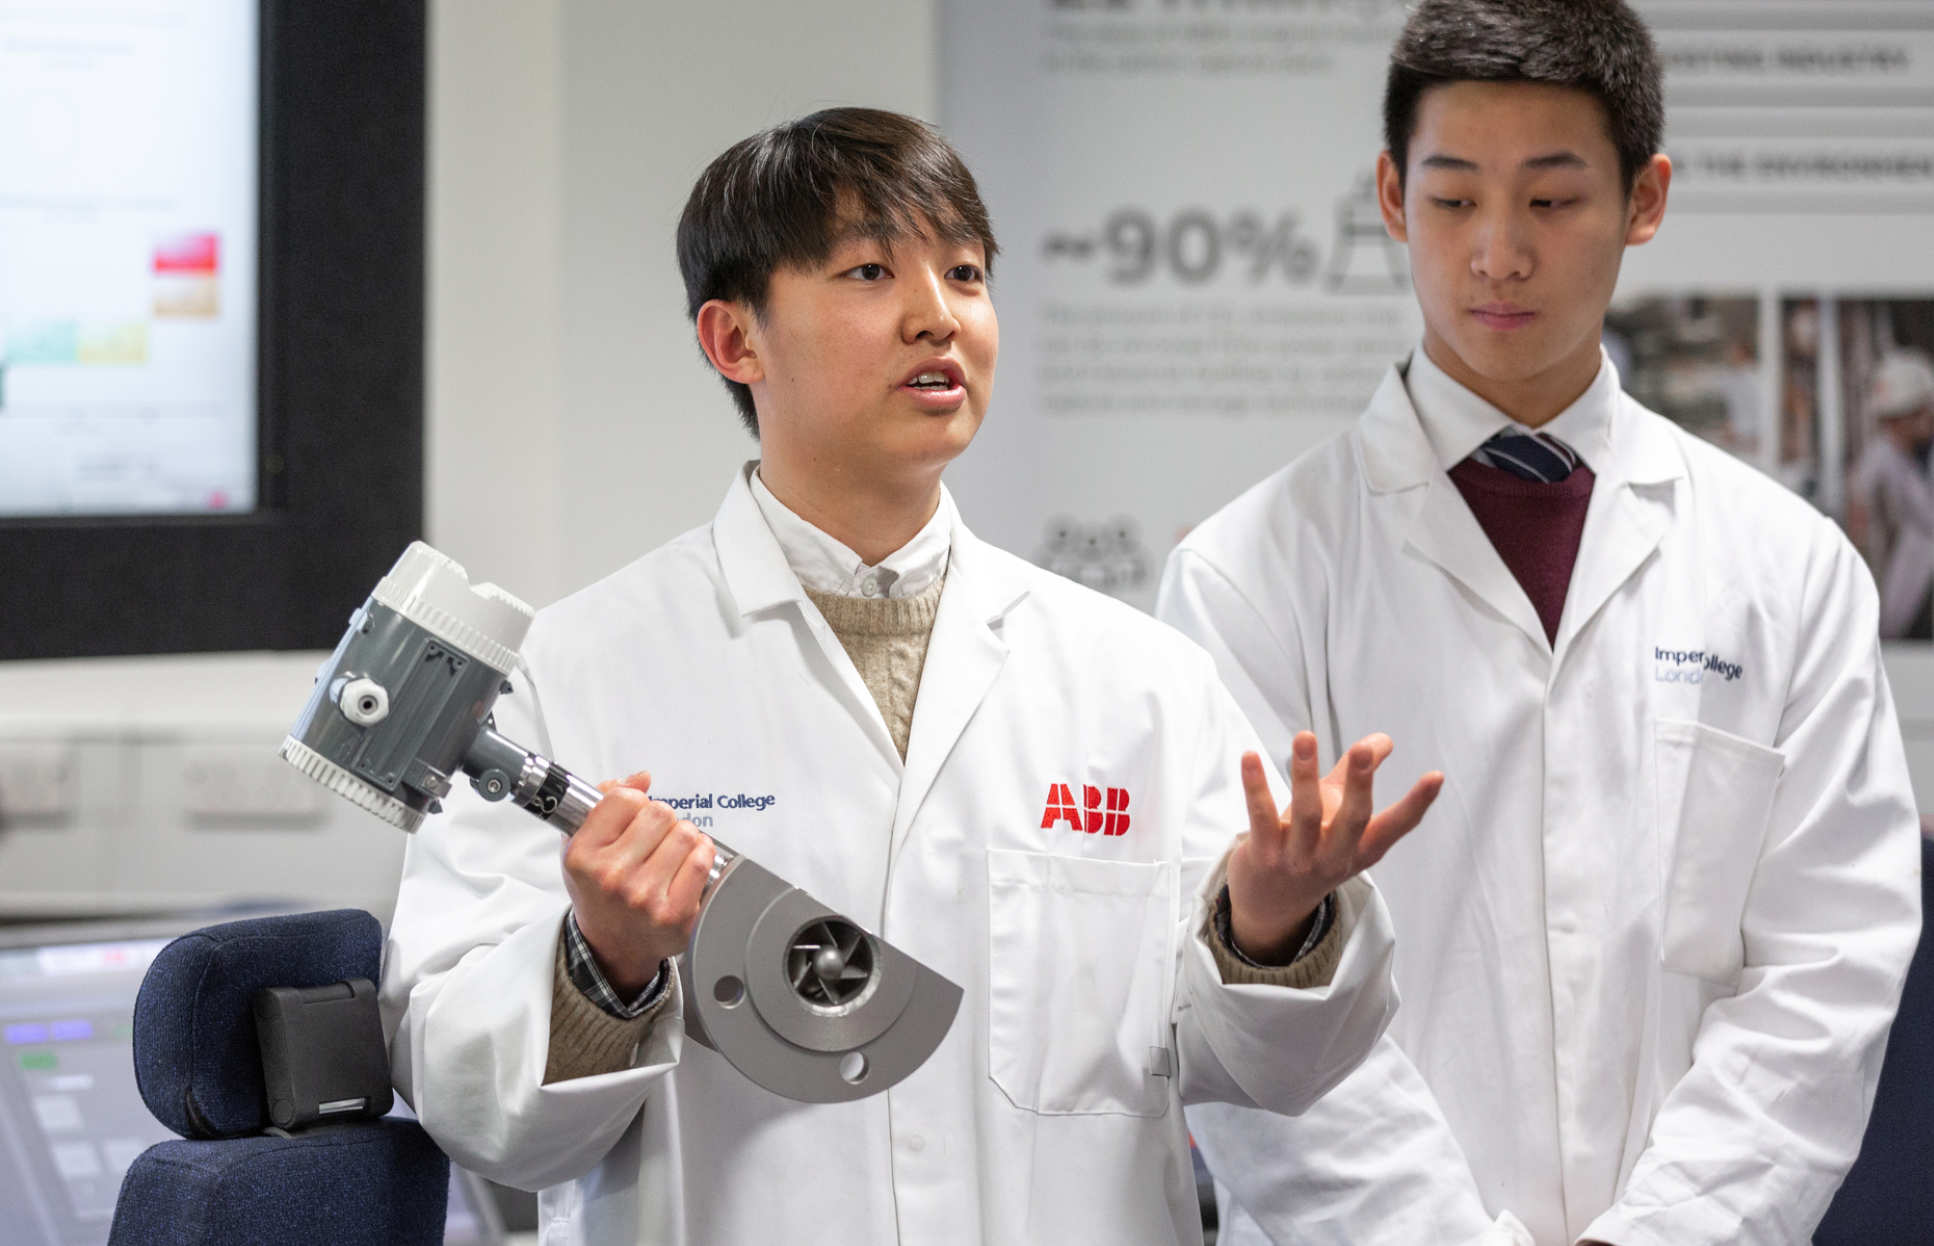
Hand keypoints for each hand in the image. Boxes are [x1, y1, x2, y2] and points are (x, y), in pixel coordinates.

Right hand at [561, 771, 716, 995]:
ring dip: (682, 837)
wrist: (613, 945)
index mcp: (583, 856)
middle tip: (653, 839)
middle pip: (660, 812)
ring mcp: (645, 898)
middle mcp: (612, 877)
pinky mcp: (676, 914)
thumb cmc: (599, 891)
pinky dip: (701, 854)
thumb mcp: (583, 845)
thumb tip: (642, 778)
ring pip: (685, 833)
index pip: (624, 799)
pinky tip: (687, 864)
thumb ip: (606, 802)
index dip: (634, 803)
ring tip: (669, 853)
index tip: (632, 817)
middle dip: (660, 820)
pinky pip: (702, 860)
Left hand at [1226, 731, 1441, 961]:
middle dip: (1359, 783)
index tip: (1436, 776)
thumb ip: (1355, 776)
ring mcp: (1300, 860)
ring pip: (1306, 814)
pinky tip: (1250, 757)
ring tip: (1304, 737)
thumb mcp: (1340, 820)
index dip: (1417, 803)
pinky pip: (1261, 818)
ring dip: (1305, 774)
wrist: (1270, 906)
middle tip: (1363, 749)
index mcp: (1361, 849)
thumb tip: (1382, 739)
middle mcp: (1335, 858)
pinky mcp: (1264, 857)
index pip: (1396, 826)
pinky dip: (1256, 787)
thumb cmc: (1313, 848)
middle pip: (1353, 820)